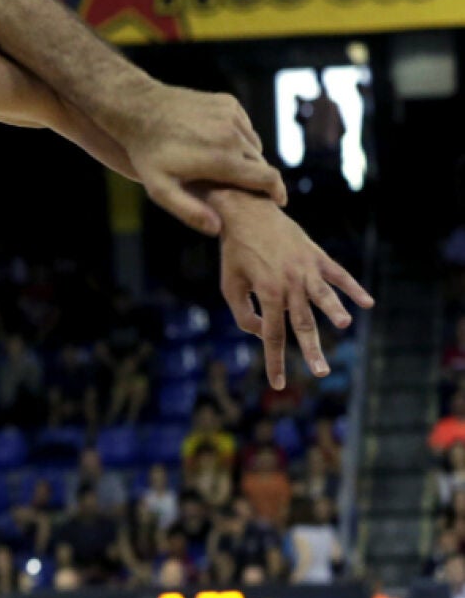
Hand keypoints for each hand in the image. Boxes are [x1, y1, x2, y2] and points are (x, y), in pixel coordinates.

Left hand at [115, 86, 284, 234]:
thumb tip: (218, 228)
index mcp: (222, 160)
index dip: (277, 192)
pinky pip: (244, 126)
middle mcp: (232, 136)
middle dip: (256, 177)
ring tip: (224, 167)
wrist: (139, 109)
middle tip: (240, 187)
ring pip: (253, 145)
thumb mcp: (160, 189)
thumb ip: (190, 212)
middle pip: (260, 163)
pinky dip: (238, 136)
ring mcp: (231, 116)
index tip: (278, 201)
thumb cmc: (147, 153)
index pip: (268, 179)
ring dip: (246, 157)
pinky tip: (216, 143)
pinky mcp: (228, 103)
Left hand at [212, 189, 373, 388]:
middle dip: (312, 350)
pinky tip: (368, 303)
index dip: (275, 360)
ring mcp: (305, 268)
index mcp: (267, 292)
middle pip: (303, 322)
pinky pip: (338, 274)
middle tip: (322, 373)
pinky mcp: (316, 255)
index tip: (279, 384)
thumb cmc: (236, 253)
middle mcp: (289, 282)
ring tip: (342, 325)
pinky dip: (353, 288)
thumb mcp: (230, 285)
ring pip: (323, 295)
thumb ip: (244, 313)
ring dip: (334, 310)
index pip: (273, 334)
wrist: (246, 213)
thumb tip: (263, 333)